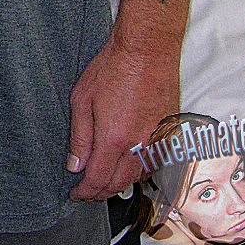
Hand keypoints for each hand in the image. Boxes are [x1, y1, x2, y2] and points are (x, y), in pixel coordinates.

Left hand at [66, 34, 178, 199]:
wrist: (148, 50)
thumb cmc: (113, 68)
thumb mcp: (82, 100)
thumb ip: (79, 137)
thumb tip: (74, 165)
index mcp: (114, 139)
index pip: (98, 179)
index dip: (85, 191)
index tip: (75, 194)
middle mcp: (139, 146)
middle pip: (119, 183)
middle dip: (100, 192)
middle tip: (86, 192)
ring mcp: (158, 141)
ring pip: (139, 176)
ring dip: (120, 183)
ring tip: (104, 181)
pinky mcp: (169, 133)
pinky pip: (154, 163)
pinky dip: (139, 171)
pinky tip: (128, 166)